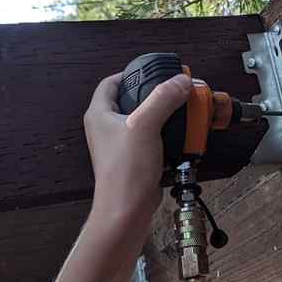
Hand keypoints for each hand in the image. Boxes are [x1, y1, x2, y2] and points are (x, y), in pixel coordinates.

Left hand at [84, 72, 191, 223]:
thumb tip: (180, 81)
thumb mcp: (144, 126)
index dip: (130, 74)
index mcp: (100, 115)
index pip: (110, 83)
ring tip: (182, 110)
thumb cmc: (125, 171)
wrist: (127, 210)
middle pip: (131, 100)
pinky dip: (168, 134)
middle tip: (174, 90)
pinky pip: (153, 139)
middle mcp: (108, 128)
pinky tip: (181, 135)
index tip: (152, 72)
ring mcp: (121, 145)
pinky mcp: (136, 159)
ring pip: (145, 120)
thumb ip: (163, 99)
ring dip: (164, 115)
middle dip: (154, 94)